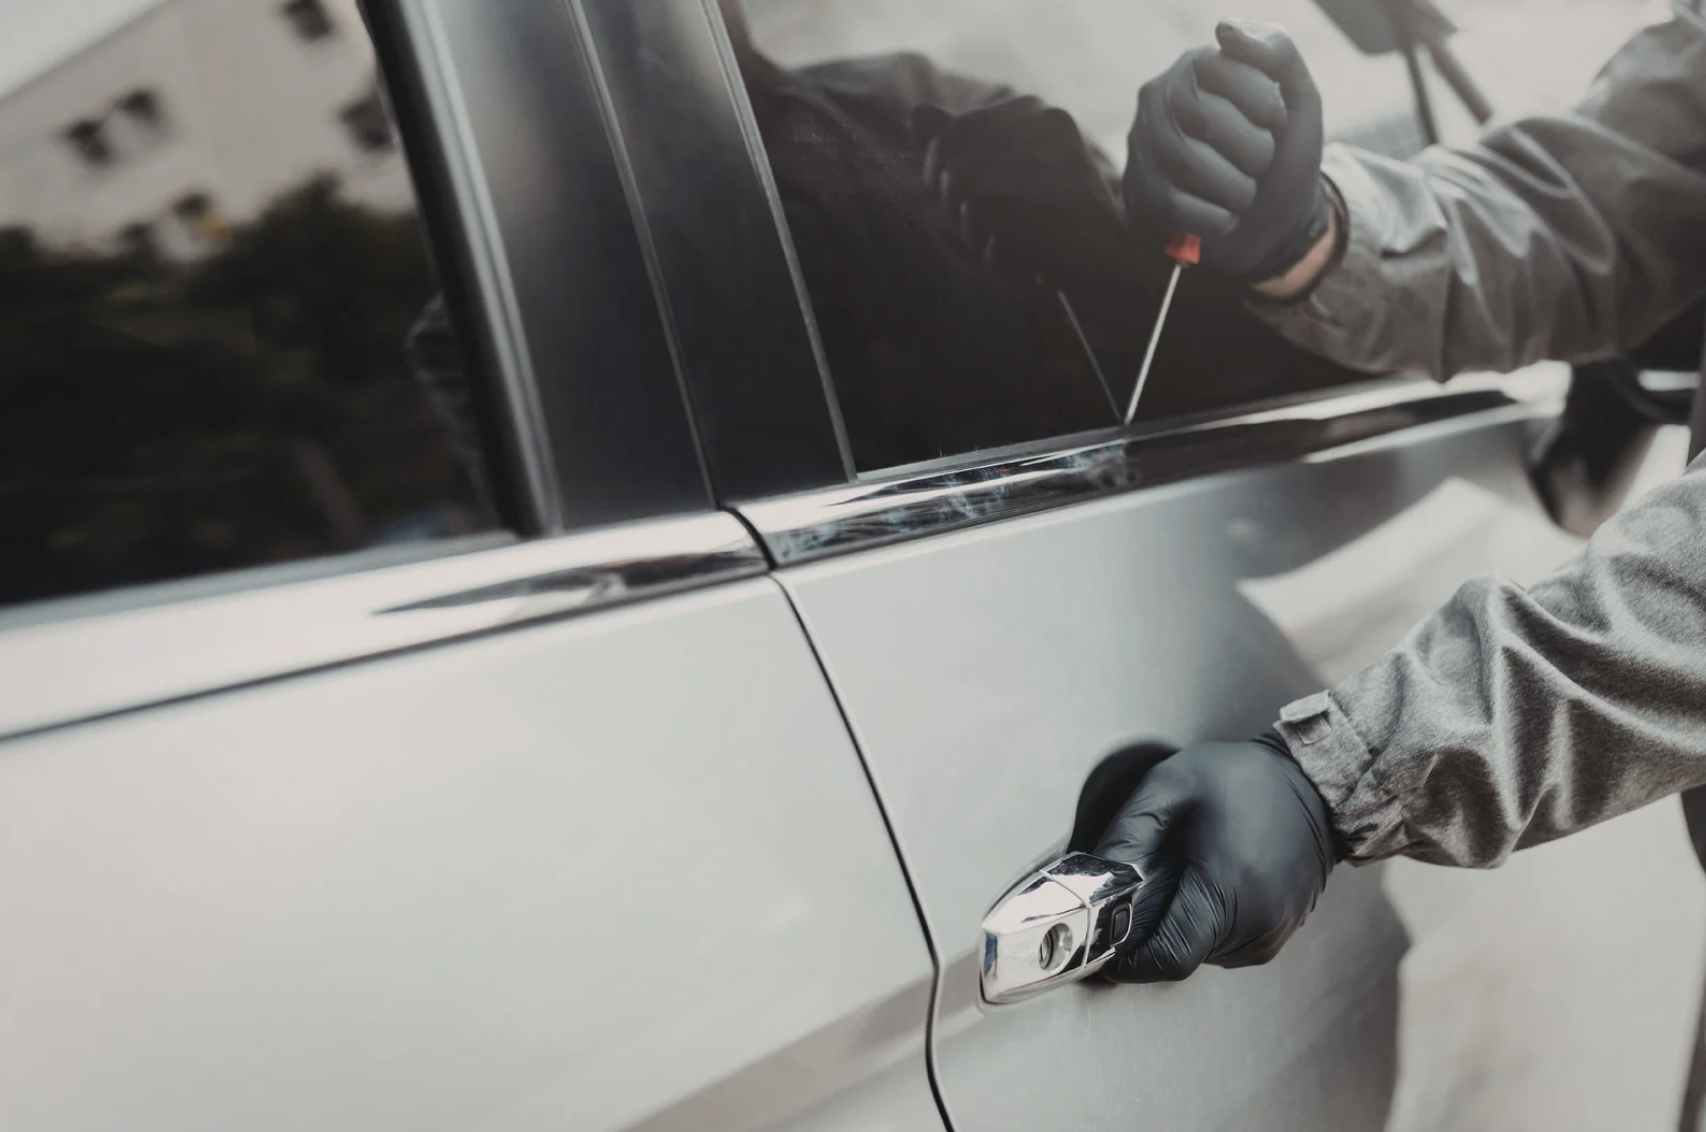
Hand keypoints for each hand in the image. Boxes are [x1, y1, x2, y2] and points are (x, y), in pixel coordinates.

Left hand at [913, 98, 1135, 289]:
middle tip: (1012, 232)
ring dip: (982, 236)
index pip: (950, 140)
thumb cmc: (1064, 229)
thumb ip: (963, 142)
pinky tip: (1030, 261)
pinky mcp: (1027, 197)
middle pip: (951, 171)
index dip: (952, 182)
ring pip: (961, 200)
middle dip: (966, 212)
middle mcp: (1038, 119)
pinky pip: (980, 230)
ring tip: (1024, 246)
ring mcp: (1034, 156)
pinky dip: (998, 257)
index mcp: (1036, 111)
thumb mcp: (1011, 178)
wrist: (1117, 271)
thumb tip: (915, 114)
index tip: (987, 206)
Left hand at [1095, 735, 1335, 981]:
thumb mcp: (1171, 786)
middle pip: (1183, 956)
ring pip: (1205, 953)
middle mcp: (1257, 925)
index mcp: (1228, 892)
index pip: (1168, 958)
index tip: (1106, 937)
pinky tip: (1210, 881)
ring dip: (1182, 925)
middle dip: (1153, 930)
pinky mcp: (1281, 931)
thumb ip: (1128, 833)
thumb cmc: (1243, 778)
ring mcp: (1274, 933)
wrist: (1313, 779)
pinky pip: (1229, 944)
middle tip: (1146, 885)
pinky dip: (1209, 923)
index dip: (1128, 957)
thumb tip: (1093, 878)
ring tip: (1184, 875)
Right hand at [1124, 20, 1329, 280]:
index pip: (1218, 66)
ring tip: (1245, 192)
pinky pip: (1173, 205)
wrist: (1272, 222)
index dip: (1260, 99)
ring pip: (1187, 162)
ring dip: (1238, 187)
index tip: (1276, 120)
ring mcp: (1141, 148)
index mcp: (1195, 66)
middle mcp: (1158, 100)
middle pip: (1203, 115)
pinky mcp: (1137, 195)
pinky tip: (1226, 217)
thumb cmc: (1281, 153)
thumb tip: (1223, 29)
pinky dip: (1216, 218)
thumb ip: (1277, 51)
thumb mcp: (1298, 98)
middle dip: (1253, 148)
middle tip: (1263, 161)